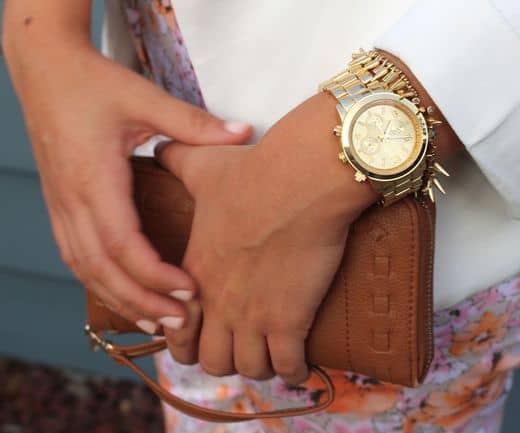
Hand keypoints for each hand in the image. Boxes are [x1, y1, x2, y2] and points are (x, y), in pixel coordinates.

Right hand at [3, 23, 251, 331]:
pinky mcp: (60, 206)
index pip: (121, 242)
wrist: (44, 69)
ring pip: (85, 269)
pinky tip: (126, 295)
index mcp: (93, 177)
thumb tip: (245, 133)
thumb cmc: (94, 82)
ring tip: (158, 324)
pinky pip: (77, 257)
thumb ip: (194, 123)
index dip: (154, 273)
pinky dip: (102, 283)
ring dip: (121, 299)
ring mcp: (60, 206)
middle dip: (141, 301)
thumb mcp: (145, 98)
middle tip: (182, 325)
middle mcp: (71, 199)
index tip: (190, 290)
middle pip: (101, 268)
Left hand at [156, 92, 376, 382]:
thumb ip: (176, 160)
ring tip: (273, 354)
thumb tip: (160, 148)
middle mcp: (220, 303)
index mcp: (195, 274)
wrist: (301, 179)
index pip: (178, 334)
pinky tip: (300, 363)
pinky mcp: (291, 319)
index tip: (206, 337)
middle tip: (242, 347)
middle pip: (212, 362)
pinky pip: (288, 367)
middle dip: (225, 360)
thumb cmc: (253, 172)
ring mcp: (254, 316)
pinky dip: (294, 371)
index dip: (190, 343)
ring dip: (261, 366)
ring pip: (249, 369)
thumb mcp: (205, 166)